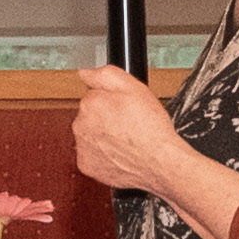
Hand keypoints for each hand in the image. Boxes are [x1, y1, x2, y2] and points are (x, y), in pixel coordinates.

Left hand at [72, 64, 187, 193]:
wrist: (158, 161)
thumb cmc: (150, 128)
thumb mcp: (134, 87)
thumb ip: (106, 75)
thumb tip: (86, 72)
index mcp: (90, 103)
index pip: (95, 95)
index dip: (114, 100)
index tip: (126, 107)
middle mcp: (80, 125)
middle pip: (91, 116)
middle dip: (107, 117)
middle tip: (129, 124)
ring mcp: (82, 146)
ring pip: (91, 135)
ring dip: (104, 136)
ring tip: (127, 139)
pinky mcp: (86, 165)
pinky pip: (93, 155)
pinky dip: (103, 154)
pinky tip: (120, 152)